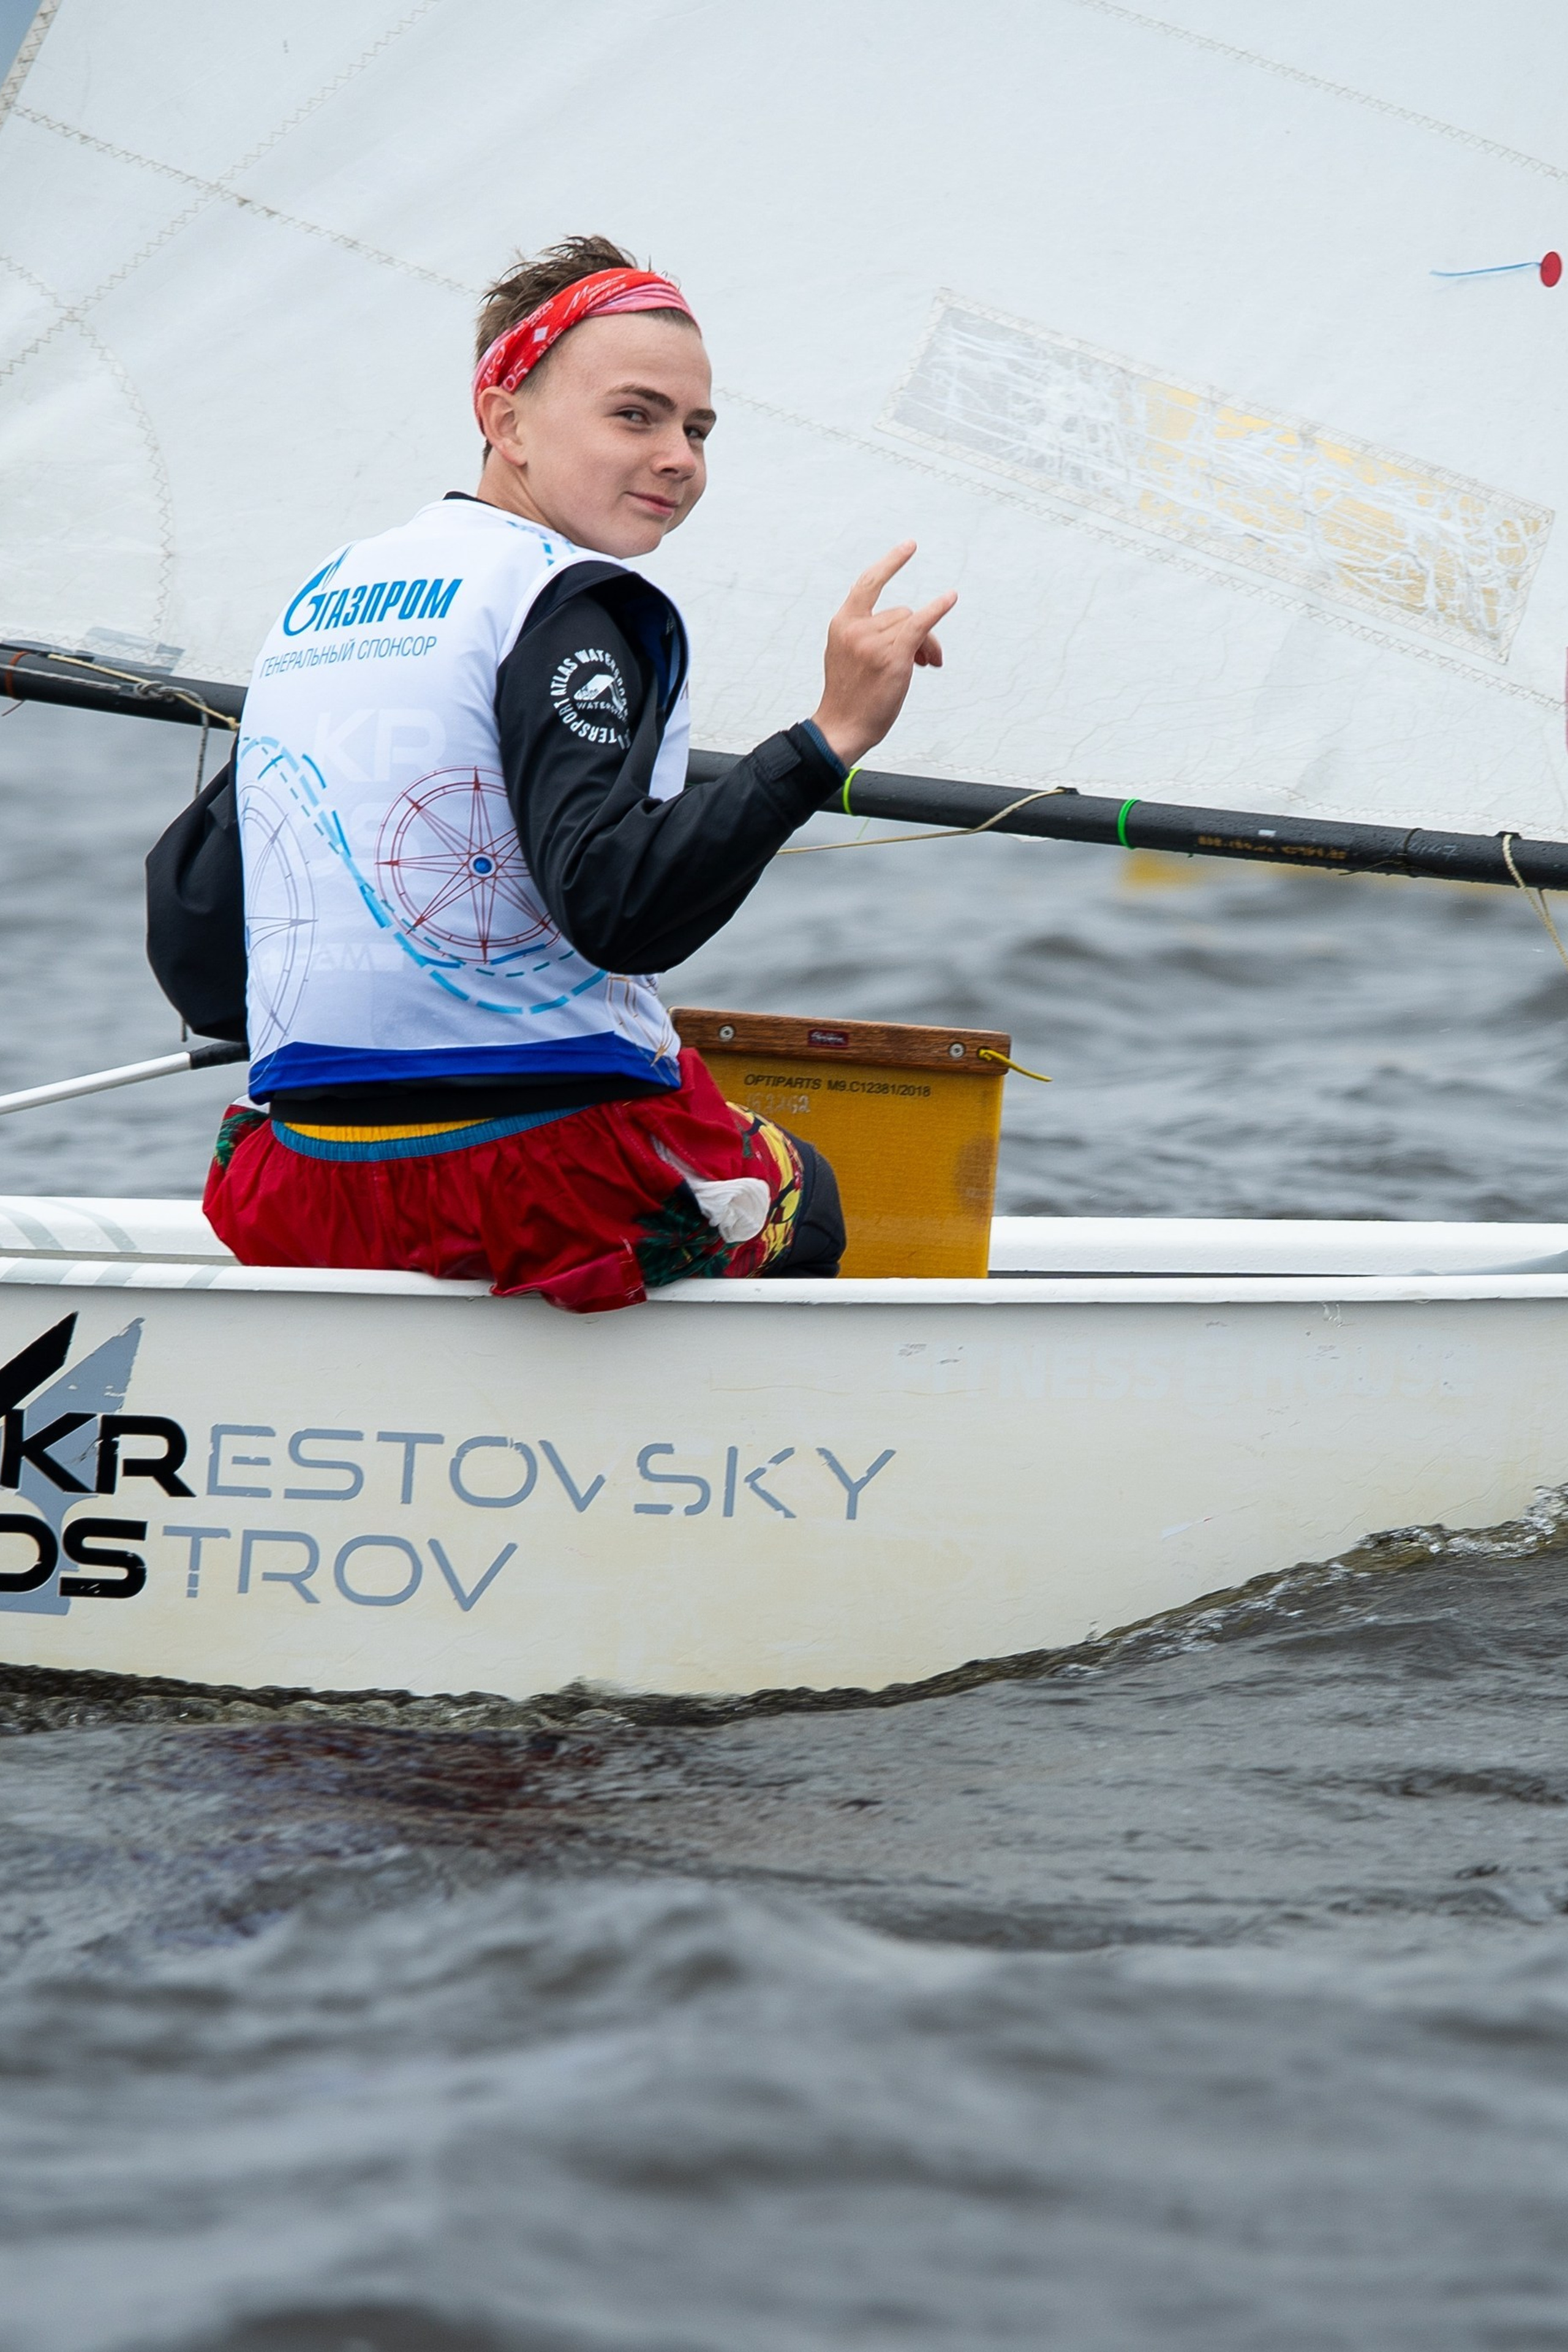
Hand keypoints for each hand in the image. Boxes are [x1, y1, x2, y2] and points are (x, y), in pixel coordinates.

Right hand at [809, 542, 955, 768]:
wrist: (842, 727)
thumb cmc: (849, 697)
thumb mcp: (849, 657)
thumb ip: (870, 635)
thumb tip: (915, 633)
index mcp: (841, 624)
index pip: (868, 584)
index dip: (890, 564)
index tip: (910, 547)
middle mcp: (856, 628)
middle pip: (901, 612)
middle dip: (918, 633)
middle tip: (926, 660)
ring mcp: (873, 641)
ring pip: (913, 624)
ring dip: (926, 644)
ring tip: (926, 666)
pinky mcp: (892, 657)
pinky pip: (920, 625)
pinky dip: (937, 609)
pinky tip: (951, 598)